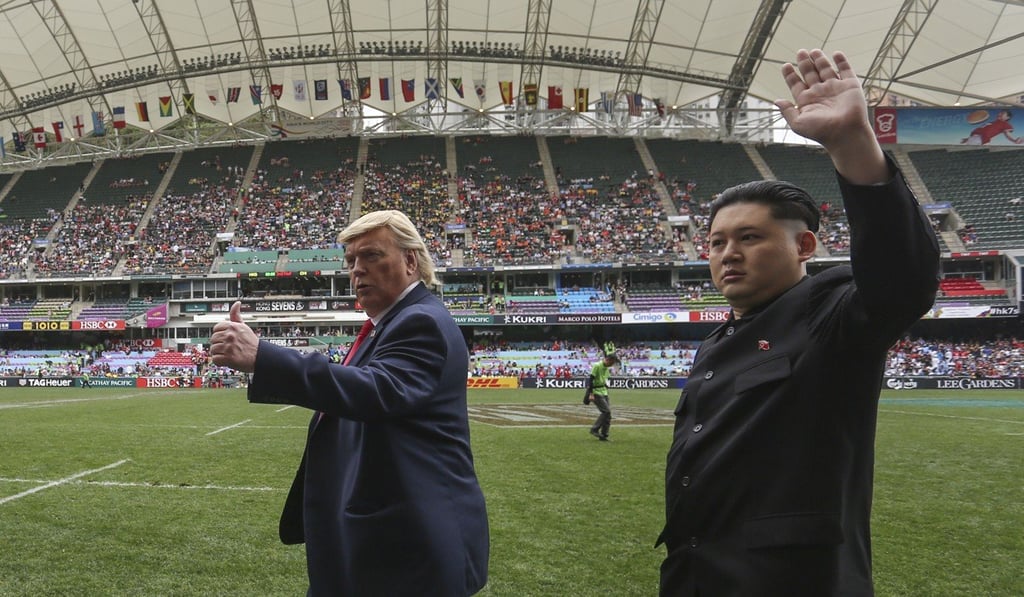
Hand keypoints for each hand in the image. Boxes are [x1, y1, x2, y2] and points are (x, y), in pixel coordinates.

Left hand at [209, 301, 258, 372]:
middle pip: (213, 339)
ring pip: (213, 349)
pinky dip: (219, 362)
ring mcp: (228, 346)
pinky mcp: (228, 358)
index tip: (225, 338)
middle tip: (227, 347)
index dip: (219, 334)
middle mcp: (230, 335)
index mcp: (232, 326)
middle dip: (218, 344)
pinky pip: (215, 359)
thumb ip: (236, 315)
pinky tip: (226, 359)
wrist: (260, 357)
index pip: (216, 328)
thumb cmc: (252, 343)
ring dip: (218, 353)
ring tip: (227, 353)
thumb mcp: (244, 326)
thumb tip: (237, 304)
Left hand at [776, 49, 886, 184]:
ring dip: (820, 60)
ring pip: (826, 69)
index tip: (785, 65)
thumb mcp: (798, 122)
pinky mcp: (850, 85)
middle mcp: (820, 93)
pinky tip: (835, 54)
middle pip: (810, 73)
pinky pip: (846, 70)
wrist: (845, 133)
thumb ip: (787, 111)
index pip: (796, 84)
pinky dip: (841, 61)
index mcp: (807, 101)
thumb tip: (776, 101)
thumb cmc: (821, 131)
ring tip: (813, 51)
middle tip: (800, 52)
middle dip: (805, 63)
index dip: (791, 75)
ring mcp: (835, 88)